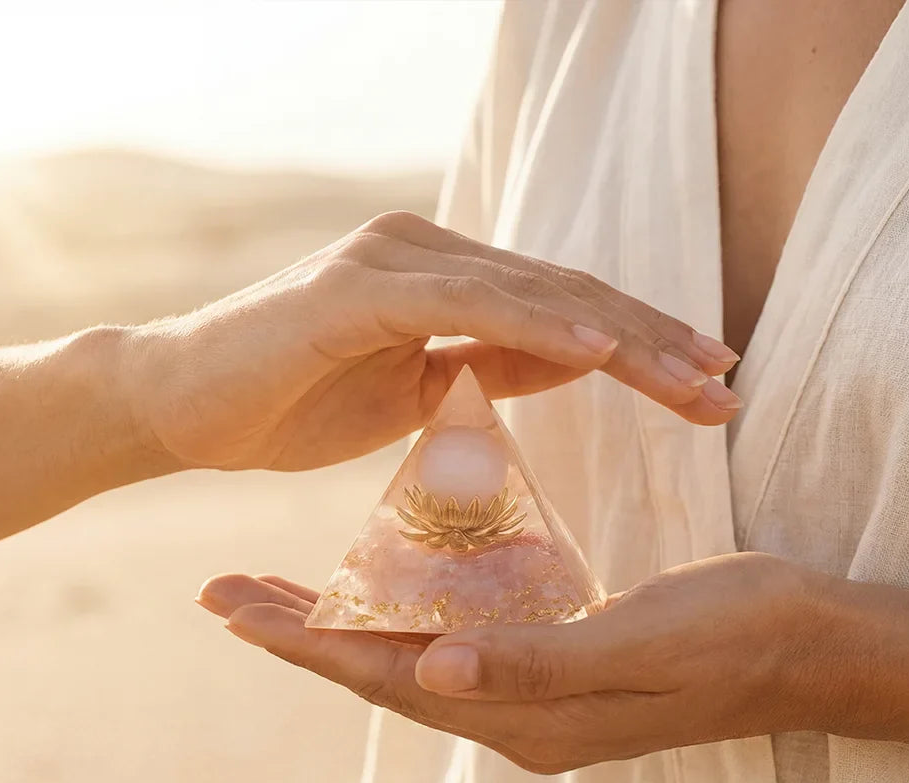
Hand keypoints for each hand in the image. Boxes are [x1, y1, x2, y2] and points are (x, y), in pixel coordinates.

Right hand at [131, 212, 740, 471]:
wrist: (181, 404)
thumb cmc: (292, 402)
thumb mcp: (417, 392)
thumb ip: (489, 364)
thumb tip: (564, 362)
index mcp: (446, 280)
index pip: (563, 312)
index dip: (640, 346)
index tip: (707, 383)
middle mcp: (429, 253)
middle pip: (565, 295)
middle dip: (653, 341)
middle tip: (727, 381)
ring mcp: (393, 261)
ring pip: (530, 293)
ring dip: (617, 336)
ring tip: (693, 373)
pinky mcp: (356, 287)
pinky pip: (463, 303)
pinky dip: (535, 323)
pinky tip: (598, 350)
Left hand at [195, 553, 825, 772]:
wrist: (804, 644)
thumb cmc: (730, 639)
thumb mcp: (637, 645)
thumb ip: (534, 664)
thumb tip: (426, 671)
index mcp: (526, 715)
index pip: (387, 678)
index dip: (306, 643)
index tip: (232, 609)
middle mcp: (517, 709)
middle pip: (382, 668)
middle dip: (301, 632)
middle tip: (226, 592)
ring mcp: (537, 685)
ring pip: (413, 652)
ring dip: (345, 622)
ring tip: (282, 590)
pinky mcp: (559, 655)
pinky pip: (461, 635)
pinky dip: (409, 611)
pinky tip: (390, 585)